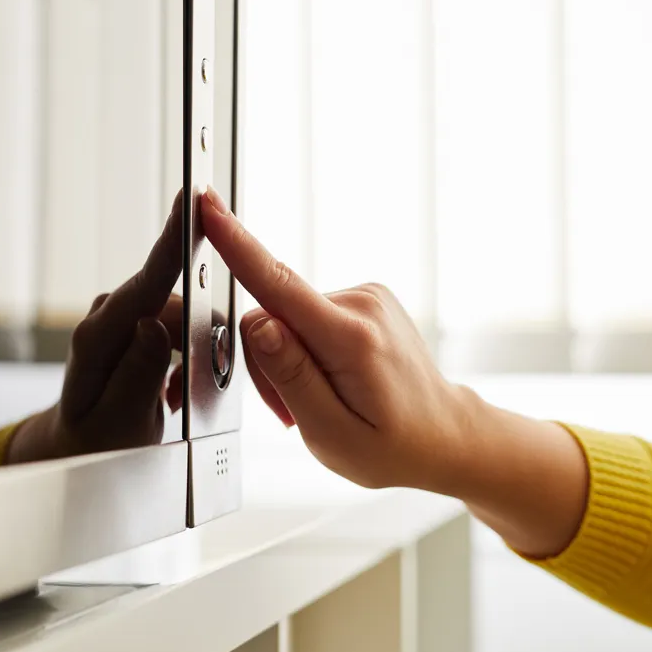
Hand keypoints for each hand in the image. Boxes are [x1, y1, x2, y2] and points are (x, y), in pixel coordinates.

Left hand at [8, 195, 184, 461]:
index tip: (194, 199)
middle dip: (199, 343)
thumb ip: (137, 375)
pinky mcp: (132, 321)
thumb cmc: (94, 444)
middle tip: (183, 395)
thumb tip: (154, 326)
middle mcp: (106, 315)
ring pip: (182, 316)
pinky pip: (176, 325)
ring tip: (169, 398)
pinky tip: (168, 389)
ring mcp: (118, 315)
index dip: (174, 239)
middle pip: (177, 303)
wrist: (76, 448)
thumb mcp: (120, 423)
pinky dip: (183, 358)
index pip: (147, 283)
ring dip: (190, 357)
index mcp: (98, 338)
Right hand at [199, 189, 470, 491]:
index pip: (278, 284)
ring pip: (285, 318)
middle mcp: (361, 304)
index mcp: (351, 339)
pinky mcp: (362, 296)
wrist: (444, 436)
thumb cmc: (392, 446)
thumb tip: (257, 323)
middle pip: (271, 316)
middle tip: (293, 411)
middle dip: (268, 364)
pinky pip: (306, 316)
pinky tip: (330, 379)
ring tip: (320, 400)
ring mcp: (365, 296)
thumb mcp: (330, 432)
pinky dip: (305, 349)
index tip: (208, 204)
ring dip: (287, 360)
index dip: (236, 244)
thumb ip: (289, 376)